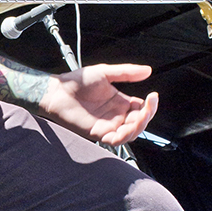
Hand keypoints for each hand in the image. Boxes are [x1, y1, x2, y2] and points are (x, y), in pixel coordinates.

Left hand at [40, 64, 158, 145]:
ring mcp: (108, 125)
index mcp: (119, 102)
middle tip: (149, 105)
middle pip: (139, 122)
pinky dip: (125, 135)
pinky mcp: (98, 133)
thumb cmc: (77, 82)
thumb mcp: (105, 72)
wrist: (58, 90)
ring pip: (130, 133)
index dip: (149, 106)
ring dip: (140, 126)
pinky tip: (129, 125)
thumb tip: (148, 70)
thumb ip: (127, 72)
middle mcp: (115, 115)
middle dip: (147, 116)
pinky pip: (116, 140)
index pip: (141, 108)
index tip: (152, 97)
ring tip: (142, 114)